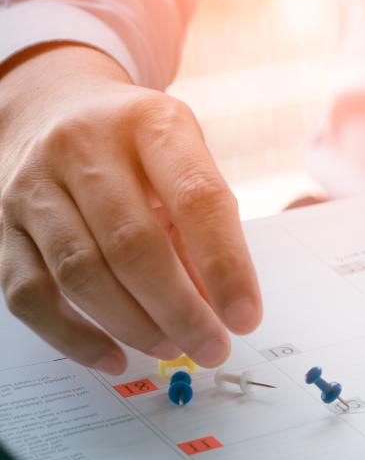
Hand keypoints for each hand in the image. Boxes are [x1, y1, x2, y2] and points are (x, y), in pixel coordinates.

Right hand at [0, 44, 259, 373]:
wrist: (53, 103)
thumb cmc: (136, 143)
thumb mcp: (183, 159)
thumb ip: (202, 225)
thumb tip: (219, 308)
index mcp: (151, 124)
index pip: (197, 198)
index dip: (226, 264)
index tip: (245, 317)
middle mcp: (85, 147)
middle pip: (132, 243)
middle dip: (180, 309)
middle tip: (212, 346)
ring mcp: (34, 185)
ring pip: (80, 272)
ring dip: (132, 324)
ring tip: (172, 347)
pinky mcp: (1, 225)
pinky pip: (30, 294)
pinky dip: (73, 336)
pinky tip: (113, 356)